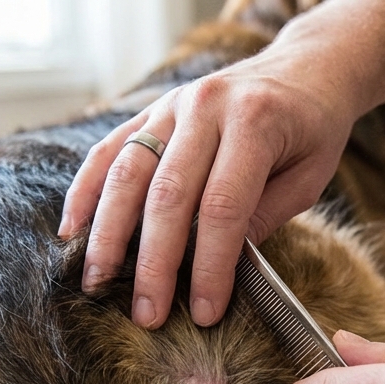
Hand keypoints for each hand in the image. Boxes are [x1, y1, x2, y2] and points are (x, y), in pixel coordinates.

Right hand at [59, 51, 359, 328]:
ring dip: (108, 233)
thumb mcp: (308, 178)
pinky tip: (72, 230)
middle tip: (147, 314)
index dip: (210, 265)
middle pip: (168, 195)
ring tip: (97, 282)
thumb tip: (216, 271)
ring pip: (127, 173)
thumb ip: (263, 218)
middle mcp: (206, 107)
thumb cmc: (312, 131)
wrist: (304, 68)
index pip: (223, 207)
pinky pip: (108, 150)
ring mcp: (172, 105)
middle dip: (154, 262)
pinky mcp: (150, 109)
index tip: (204, 311)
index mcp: (255, 122)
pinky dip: (86, 191)